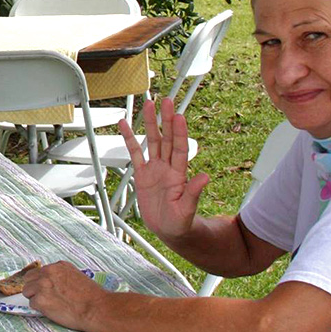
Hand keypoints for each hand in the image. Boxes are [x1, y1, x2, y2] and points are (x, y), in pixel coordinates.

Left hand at [23, 261, 104, 330]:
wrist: (96, 309)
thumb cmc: (91, 296)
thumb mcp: (76, 275)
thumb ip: (60, 275)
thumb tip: (51, 280)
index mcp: (57, 266)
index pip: (37, 272)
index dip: (40, 282)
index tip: (45, 289)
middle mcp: (47, 273)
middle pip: (28, 280)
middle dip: (34, 289)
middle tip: (46, 298)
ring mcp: (42, 286)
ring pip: (27, 292)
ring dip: (36, 299)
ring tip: (51, 305)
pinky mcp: (40, 300)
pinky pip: (32, 304)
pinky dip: (40, 309)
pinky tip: (53, 310)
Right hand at [118, 97, 206, 242]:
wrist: (169, 230)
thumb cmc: (180, 222)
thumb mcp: (187, 210)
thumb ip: (194, 193)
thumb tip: (205, 177)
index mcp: (179, 175)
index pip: (180, 149)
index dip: (179, 133)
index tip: (178, 117)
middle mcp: (167, 167)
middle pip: (167, 139)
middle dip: (166, 120)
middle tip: (166, 101)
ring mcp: (155, 169)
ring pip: (152, 141)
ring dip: (150, 123)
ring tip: (148, 105)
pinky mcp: (143, 174)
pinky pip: (134, 153)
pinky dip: (129, 139)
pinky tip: (125, 125)